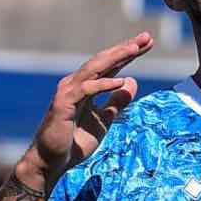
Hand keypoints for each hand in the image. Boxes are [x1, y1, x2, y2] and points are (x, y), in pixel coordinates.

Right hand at [18, 32, 152, 188]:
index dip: (128, 54)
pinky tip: (120, 81)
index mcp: (86, 87)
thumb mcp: (104, 121)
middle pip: (104, 61)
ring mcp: (68, 92)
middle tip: (146, 37)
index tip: (148, 43)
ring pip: (95, 68)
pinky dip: (103, 84)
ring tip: (135, 49)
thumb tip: (132, 82)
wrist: (52, 162)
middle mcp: (76, 84)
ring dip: (115, 57)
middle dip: (125, 48)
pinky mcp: (63, 104)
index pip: (110, 66)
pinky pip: (86, 90)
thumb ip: (116, 102)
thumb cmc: (74, 142)